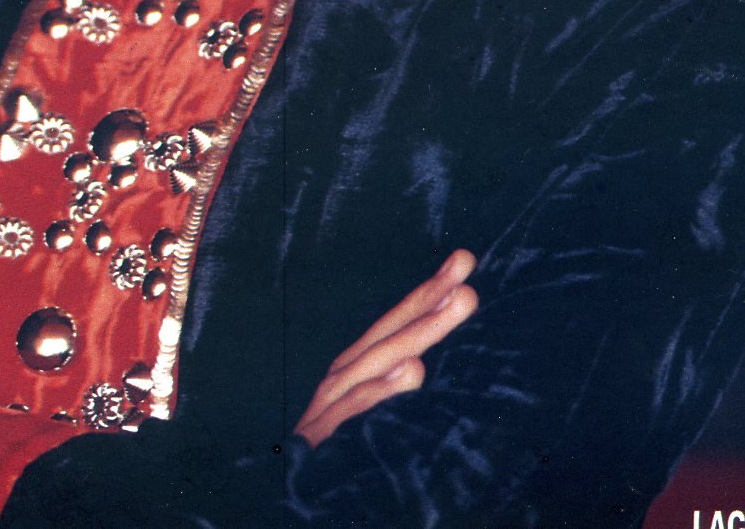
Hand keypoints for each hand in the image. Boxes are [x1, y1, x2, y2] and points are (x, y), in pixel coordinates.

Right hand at [293, 248, 477, 447]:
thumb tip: (418, 365)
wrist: (279, 485)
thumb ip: (386, 391)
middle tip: (466, 260)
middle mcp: (347, 373)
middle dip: (431, 296)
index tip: (464, 259)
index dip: (430, 291)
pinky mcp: (327, 435)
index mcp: (360, 366)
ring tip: (459, 300)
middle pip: (394, 329)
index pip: (400, 322)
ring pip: (383, 360)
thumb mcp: (362, 414)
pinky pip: (358, 408)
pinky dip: (383, 388)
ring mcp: (335, 400)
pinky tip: (412, 369)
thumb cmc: (327, 448)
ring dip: (422, 330)